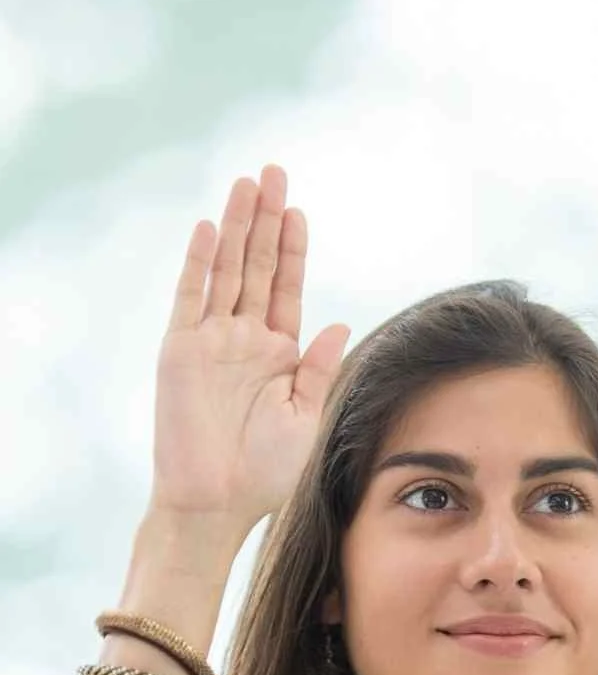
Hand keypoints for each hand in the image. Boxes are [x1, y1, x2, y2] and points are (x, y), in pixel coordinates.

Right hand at [150, 161, 351, 556]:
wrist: (218, 504)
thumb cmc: (267, 475)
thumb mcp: (308, 418)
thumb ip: (320, 370)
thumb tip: (340, 324)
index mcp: (278, 354)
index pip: (286, 287)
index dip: (292, 248)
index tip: (298, 210)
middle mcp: (243, 340)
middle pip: (256, 266)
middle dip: (265, 218)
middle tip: (272, 170)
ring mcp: (210, 341)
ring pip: (225, 270)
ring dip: (236, 226)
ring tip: (246, 181)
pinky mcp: (181, 350)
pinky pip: (190, 297)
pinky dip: (200, 262)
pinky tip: (211, 227)